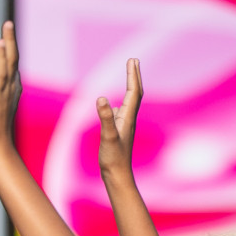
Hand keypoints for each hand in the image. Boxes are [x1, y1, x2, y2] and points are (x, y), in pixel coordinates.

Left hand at [0, 20, 20, 160]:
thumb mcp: (6, 99)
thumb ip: (8, 84)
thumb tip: (14, 71)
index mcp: (12, 86)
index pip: (13, 61)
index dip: (11, 43)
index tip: (7, 26)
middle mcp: (8, 90)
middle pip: (11, 61)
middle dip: (9, 42)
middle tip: (7, 23)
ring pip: (1, 74)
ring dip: (1, 58)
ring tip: (0, 41)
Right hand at [97, 58, 142, 176]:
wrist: (118, 176)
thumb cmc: (114, 158)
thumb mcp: (108, 136)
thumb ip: (105, 117)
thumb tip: (100, 98)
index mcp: (127, 117)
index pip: (133, 91)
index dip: (133, 75)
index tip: (132, 60)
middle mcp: (128, 119)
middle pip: (134, 93)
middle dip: (134, 76)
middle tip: (133, 61)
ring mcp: (124, 125)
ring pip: (129, 101)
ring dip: (130, 86)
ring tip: (129, 74)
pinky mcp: (118, 132)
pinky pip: (121, 111)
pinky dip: (121, 101)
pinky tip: (116, 104)